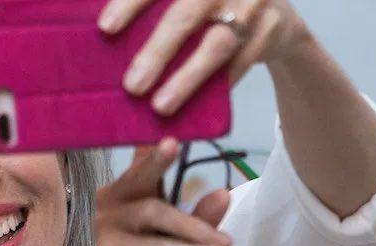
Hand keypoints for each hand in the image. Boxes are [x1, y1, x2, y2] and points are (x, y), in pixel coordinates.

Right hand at [89, 138, 235, 245]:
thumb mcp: (190, 244)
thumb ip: (202, 220)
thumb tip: (221, 191)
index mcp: (130, 191)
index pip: (144, 158)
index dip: (155, 138)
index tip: (173, 119)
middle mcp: (112, 201)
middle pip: (141, 175)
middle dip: (159, 159)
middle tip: (174, 143)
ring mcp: (106, 226)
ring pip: (155, 212)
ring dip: (196, 229)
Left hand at [100, 0, 311, 114]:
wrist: (273, 12)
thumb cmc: (208, 6)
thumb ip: (152, 9)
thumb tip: (101, 34)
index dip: (131, 2)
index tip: (105, 28)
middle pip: (185, 15)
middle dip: (156, 52)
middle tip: (132, 86)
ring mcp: (253, 2)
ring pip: (217, 45)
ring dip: (187, 79)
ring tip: (160, 106)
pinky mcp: (272, 27)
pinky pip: (242, 62)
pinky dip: (217, 86)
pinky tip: (194, 106)